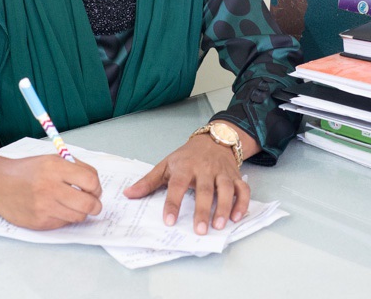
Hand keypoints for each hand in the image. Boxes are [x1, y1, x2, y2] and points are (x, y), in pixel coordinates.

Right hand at [0, 151, 102, 230]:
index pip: (91, 181)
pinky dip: (65, 217)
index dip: (97, 187)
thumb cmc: (28, 171)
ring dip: (81, 212)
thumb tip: (96, 184)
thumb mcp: (51, 160)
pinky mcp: (39, 222)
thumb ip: (75, 168)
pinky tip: (56, 209)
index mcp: (55, 167)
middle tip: (93, 203)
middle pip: (88, 203)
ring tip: (74, 205)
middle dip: (96, 204)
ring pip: (79, 216)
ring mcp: (44, 207)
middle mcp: (50, 187)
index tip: (94, 189)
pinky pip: (63, 223)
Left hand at [123, 130, 252, 234]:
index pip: (177, 185)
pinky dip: (242, 203)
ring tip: (219, 225)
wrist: (214, 139)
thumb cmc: (187, 156)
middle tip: (199, 230)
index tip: (168, 221)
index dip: (173, 203)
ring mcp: (221, 173)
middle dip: (202, 210)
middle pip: (204, 190)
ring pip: (225, 189)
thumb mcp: (166, 164)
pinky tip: (237, 217)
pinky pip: (242, 189)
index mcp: (184, 167)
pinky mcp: (235, 176)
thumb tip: (128, 194)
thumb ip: (148, 182)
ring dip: (223, 207)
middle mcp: (204, 169)